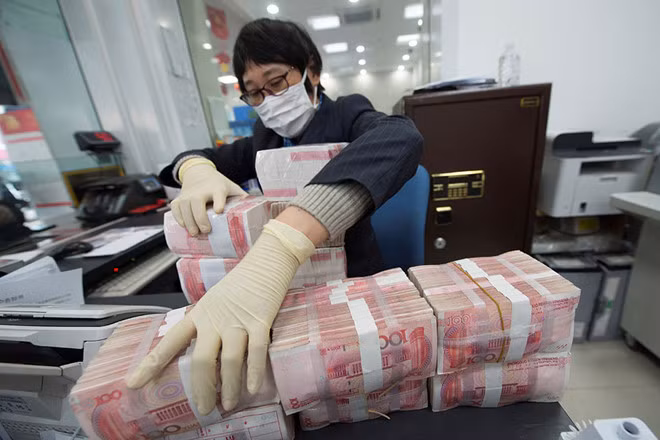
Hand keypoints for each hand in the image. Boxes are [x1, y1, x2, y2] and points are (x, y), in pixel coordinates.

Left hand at [126, 219, 315, 414]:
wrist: (266, 263)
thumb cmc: (240, 285)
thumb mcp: (214, 302)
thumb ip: (206, 326)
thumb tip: (202, 358)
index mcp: (199, 315)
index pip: (171, 341)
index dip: (152, 363)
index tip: (134, 384)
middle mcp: (215, 320)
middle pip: (201, 359)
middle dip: (202, 388)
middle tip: (204, 408)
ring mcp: (238, 321)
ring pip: (230, 359)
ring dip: (230, 386)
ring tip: (229, 404)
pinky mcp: (261, 321)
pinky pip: (257, 351)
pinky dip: (254, 372)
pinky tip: (252, 388)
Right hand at [171, 158, 246, 235]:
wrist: (198, 173)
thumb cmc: (218, 184)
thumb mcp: (231, 187)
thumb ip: (241, 198)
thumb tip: (256, 212)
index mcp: (217, 188)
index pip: (218, 194)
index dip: (218, 202)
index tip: (219, 210)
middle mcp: (201, 190)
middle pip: (197, 203)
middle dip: (200, 218)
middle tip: (205, 231)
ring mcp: (188, 194)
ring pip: (185, 208)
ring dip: (189, 222)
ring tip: (195, 233)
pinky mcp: (179, 198)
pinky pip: (176, 210)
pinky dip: (179, 219)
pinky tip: (184, 226)